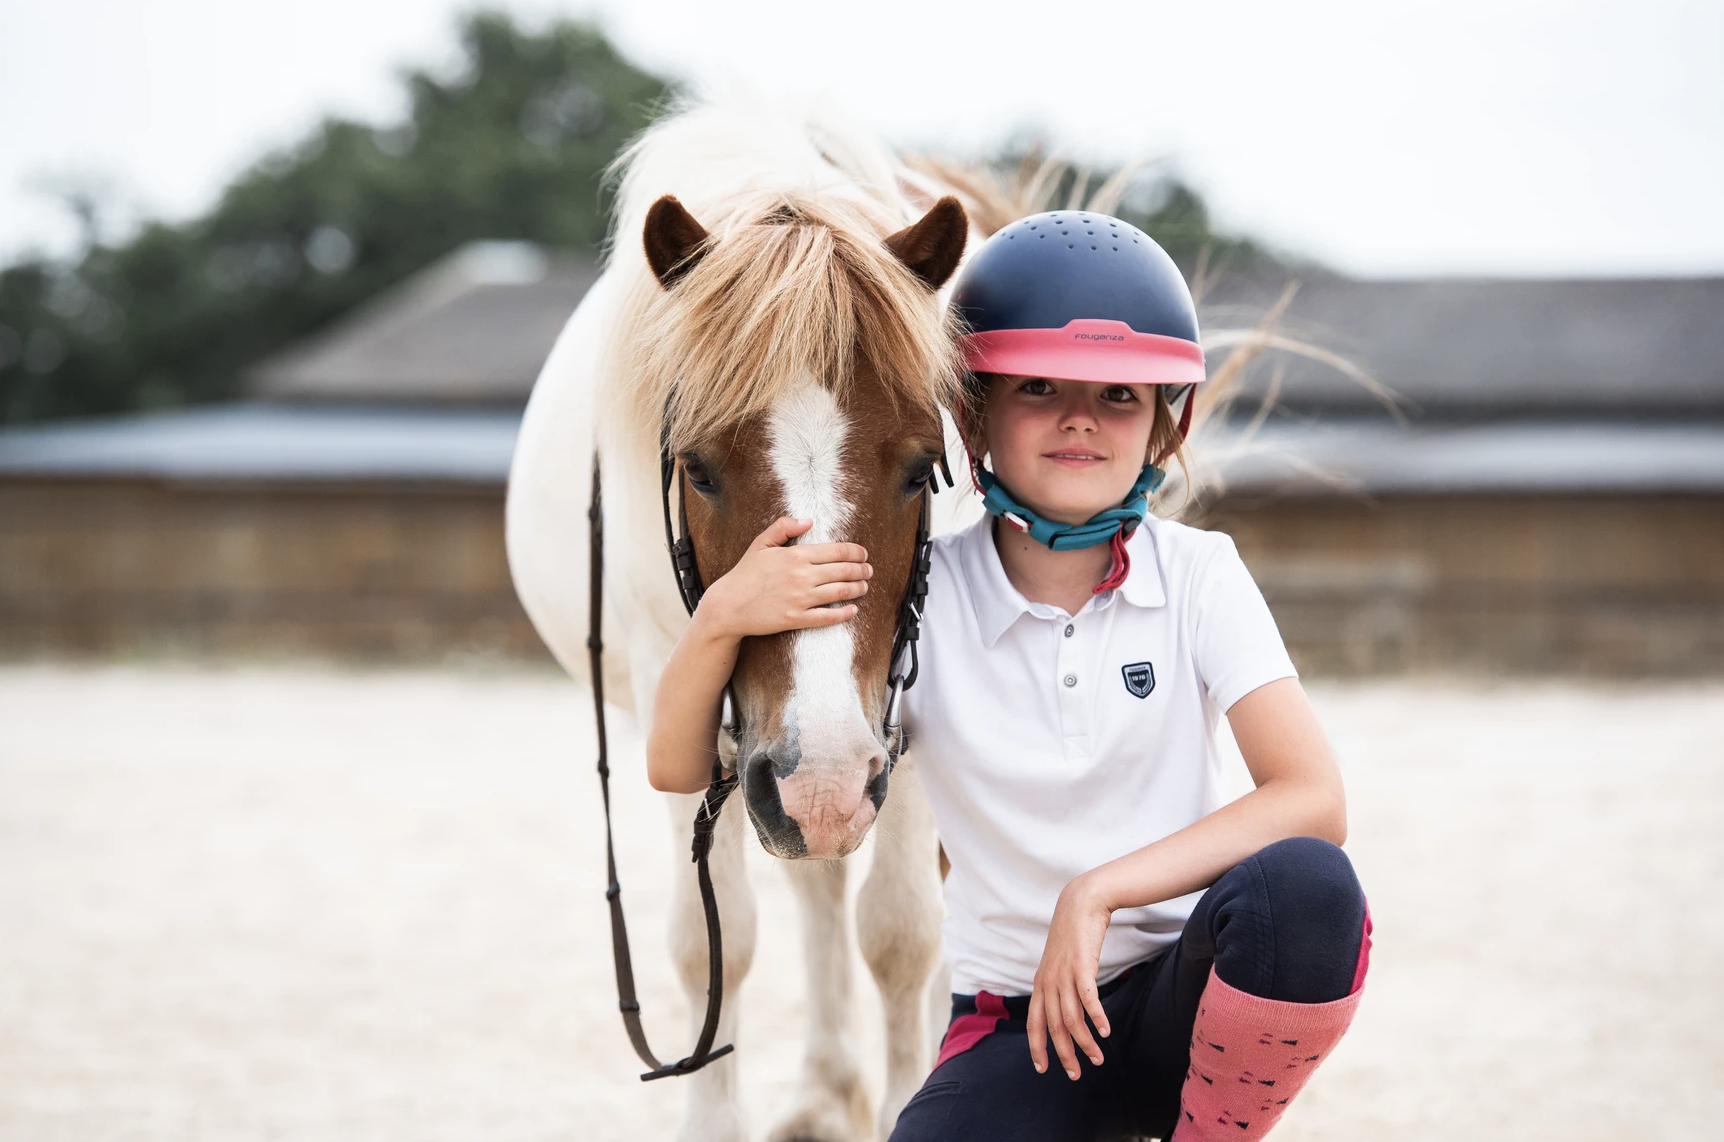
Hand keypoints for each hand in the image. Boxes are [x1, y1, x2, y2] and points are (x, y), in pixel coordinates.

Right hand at [693, 517, 871, 640]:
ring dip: (858, 589)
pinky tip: (852, 610)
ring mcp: (800, 599)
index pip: (838, 551)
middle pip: (844, 571)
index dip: (857, 552)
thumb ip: (783, 528)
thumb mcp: (761, 544)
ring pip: (841, 592)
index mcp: (796, 555)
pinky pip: (828, 617)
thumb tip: (808, 521)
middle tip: (868, 571)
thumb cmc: (745, 574)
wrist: (728, 605)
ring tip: (864, 587)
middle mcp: (802, 576)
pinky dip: (844, 613)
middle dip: (862, 570)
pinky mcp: (796, 619)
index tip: (863, 555)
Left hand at [1027, 875, 1112, 1080]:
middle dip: (1063, 1054)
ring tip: (1098, 1058)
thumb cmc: (1073, 936)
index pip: (1033, 1023)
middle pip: (1053, 1027)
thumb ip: (1058, 985)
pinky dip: (1097, 1018)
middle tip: (1076, 1074)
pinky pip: (1088, 999)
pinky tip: (1105, 1031)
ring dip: (1084, 1042)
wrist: (1080, 904)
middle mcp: (1048, 982)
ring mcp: (1063, 975)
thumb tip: (1065, 1008)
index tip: (1042, 1069)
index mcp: (1040, 983)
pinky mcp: (1081, 967)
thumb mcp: (1058, 964)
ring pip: (1071, 1018)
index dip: (1036, 1047)